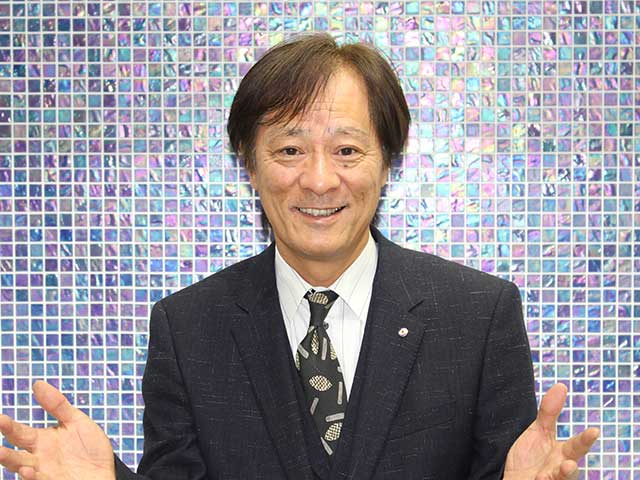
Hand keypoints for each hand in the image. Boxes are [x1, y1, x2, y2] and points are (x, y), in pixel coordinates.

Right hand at [0, 380, 114, 479]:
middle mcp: (38, 458)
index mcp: (42, 441)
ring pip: (21, 468)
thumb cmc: (90, 449)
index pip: (19, 432)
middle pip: (15, 453)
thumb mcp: (76, 421)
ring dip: (10, 462)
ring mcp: (44, 472)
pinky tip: (28, 470)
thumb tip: (37, 384)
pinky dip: (33, 476)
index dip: (7, 425)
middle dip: (3, 447)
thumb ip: (57, 405)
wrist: (105, 472)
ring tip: (0, 453)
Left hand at [503, 383, 599, 479]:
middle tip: (576, 456)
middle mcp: (560, 467)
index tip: (595, 431)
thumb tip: (561, 386)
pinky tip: (541, 477)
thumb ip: (549, 412)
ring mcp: (551, 478)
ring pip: (562, 479)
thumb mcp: (538, 431)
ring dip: (564, 474)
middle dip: (575, 461)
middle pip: (572, 466)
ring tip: (566, 466)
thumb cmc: (530, 458)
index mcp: (562, 453)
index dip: (585, 439)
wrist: (515, 479)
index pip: (576, 445)